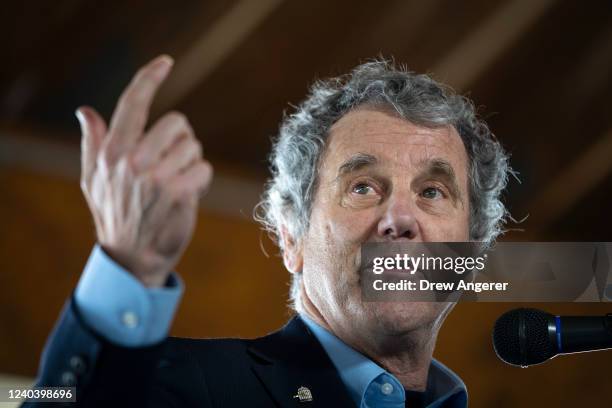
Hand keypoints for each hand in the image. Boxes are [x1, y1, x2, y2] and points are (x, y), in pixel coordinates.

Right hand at [77, 55, 212, 286]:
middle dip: (180, 141)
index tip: (166, 62)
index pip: (132, 103)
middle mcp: (132, 160)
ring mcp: (156, 176)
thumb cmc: (114, 214)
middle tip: (171, 163)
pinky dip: (201, 181)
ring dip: (191, 163)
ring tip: (176, 182)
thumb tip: (85, 111)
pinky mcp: (179, 193)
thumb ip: (93, 142)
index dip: (150, 78)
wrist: (133, 257)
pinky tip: (188, 195)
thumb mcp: (93, 179)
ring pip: (194, 147)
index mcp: (111, 151)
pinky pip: (205, 169)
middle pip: (177, 122)